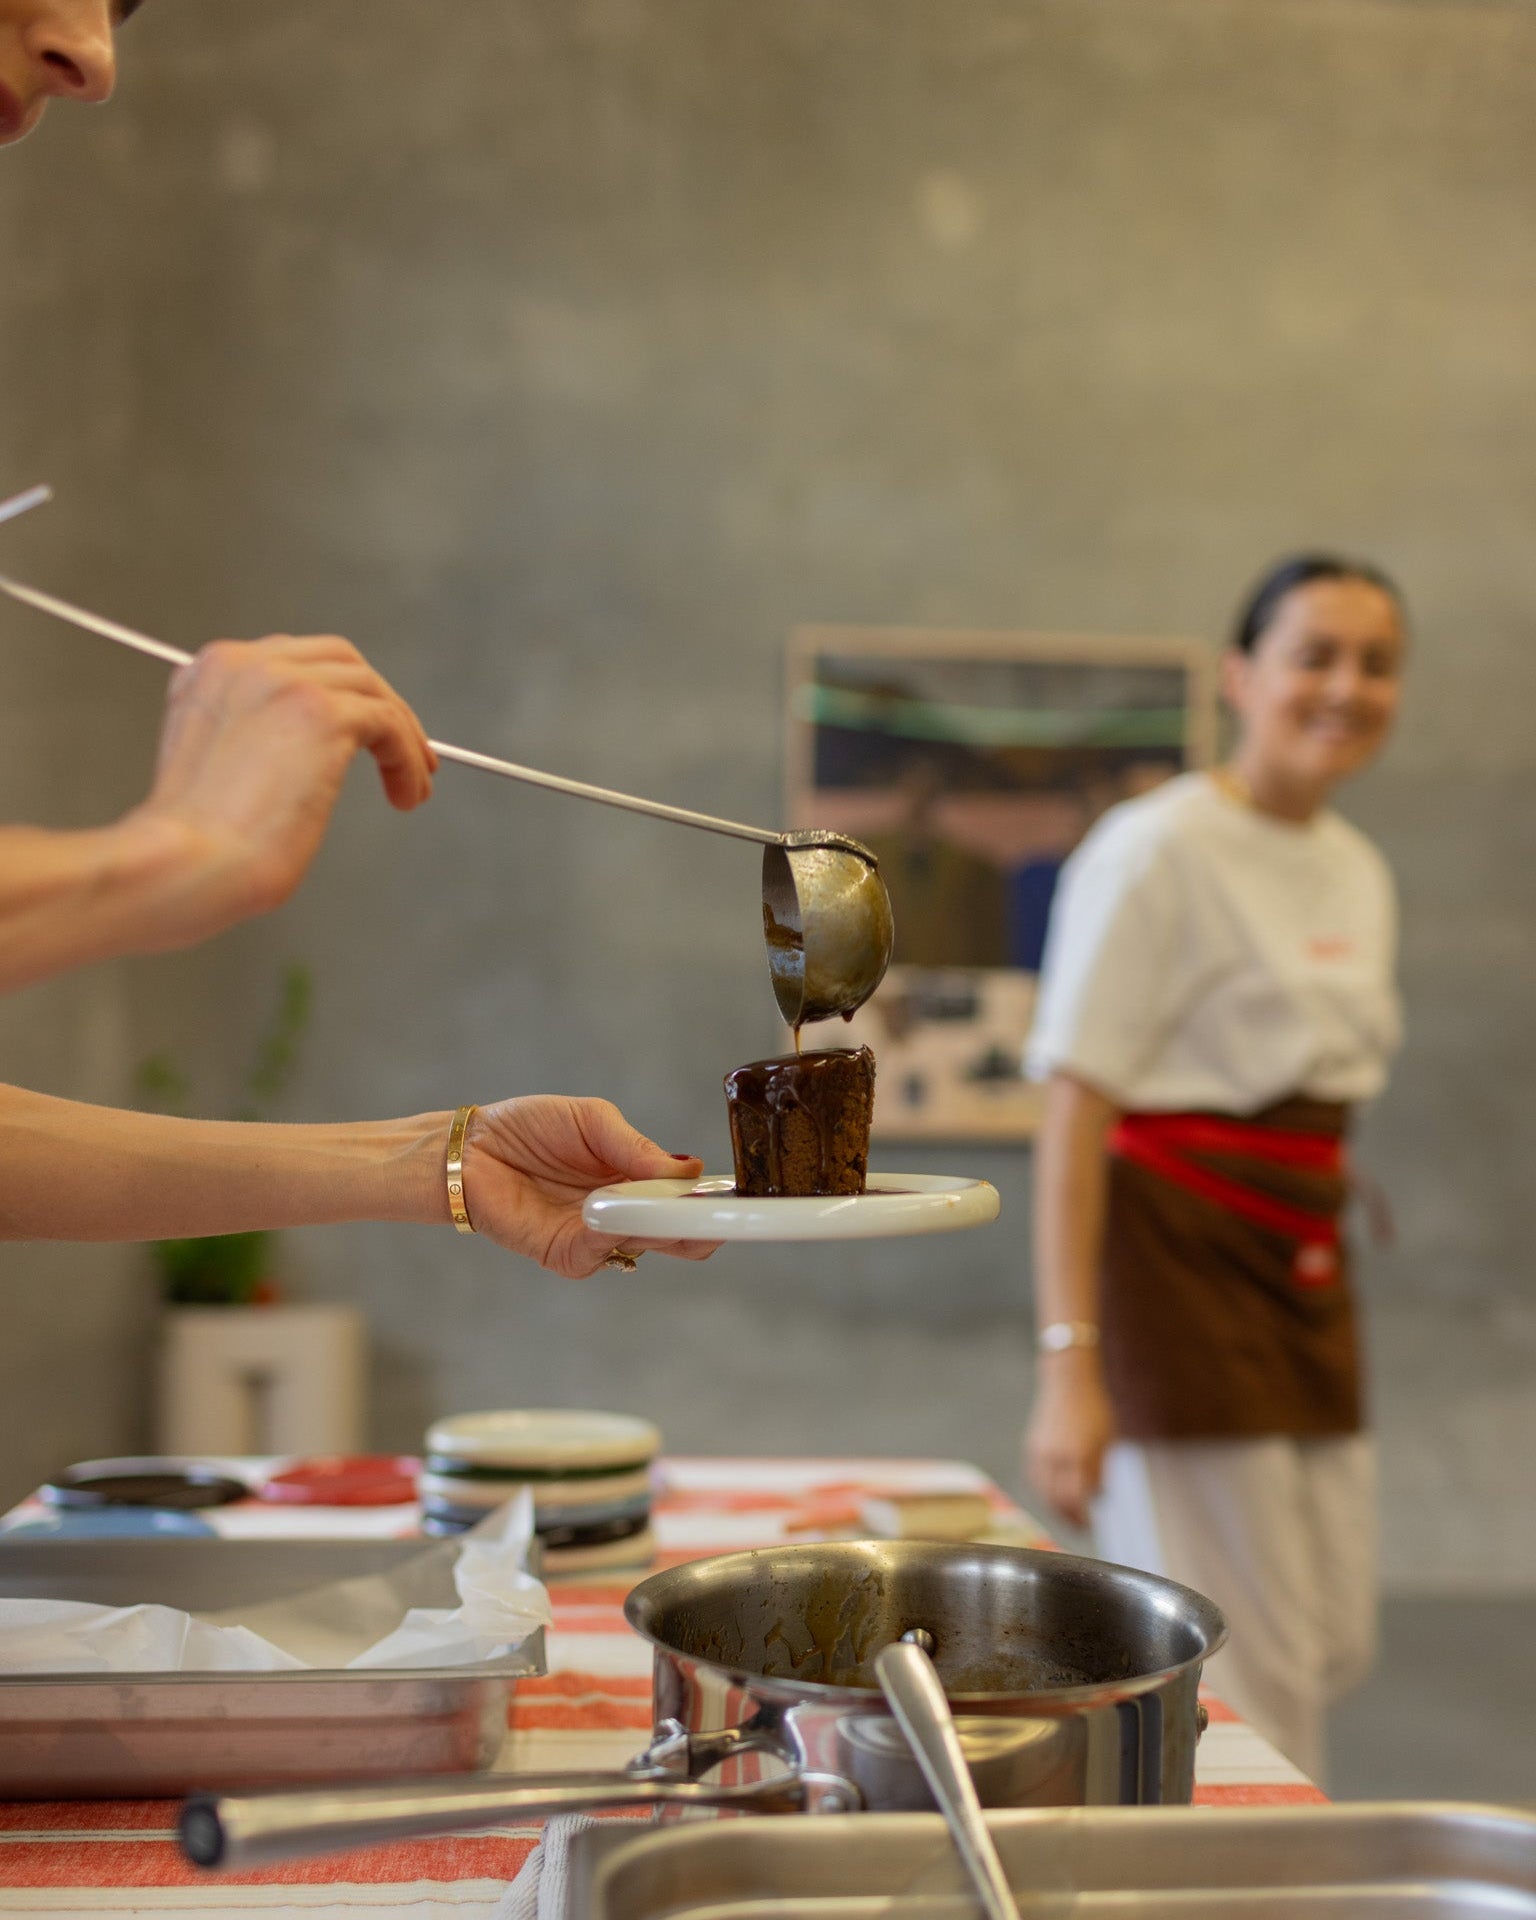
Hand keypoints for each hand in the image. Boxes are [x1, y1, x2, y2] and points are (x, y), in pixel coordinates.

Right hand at [131, 635, 436, 941]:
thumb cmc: (195, 845)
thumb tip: (310, 754)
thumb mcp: (216, 768)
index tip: (364, 732)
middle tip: (406, 752)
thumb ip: (253, 738)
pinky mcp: (322, 713)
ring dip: (403, 736)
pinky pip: (388, 722)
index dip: (338, 696)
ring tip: (415, 784)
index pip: (293, 661)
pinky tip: (406, 795)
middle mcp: (244, 664)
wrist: (186, 865)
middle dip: (379, 703)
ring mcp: (284, 682)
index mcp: (210, 672)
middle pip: (339, 661)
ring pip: (371, 689)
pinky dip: (407, 758)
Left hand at [462, 1096, 718, 1277]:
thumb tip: (689, 1170)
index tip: (733, 1193)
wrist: (473, 1148)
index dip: (715, 1200)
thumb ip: (637, 1147)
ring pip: (651, 1244)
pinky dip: (610, 1230)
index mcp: (640, 1180)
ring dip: (656, 1222)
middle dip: (702, 1222)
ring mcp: (600, 1238)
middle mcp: (627, 1214)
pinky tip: (604, 1207)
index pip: (691, 1201)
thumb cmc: (530, 1128)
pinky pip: (603, 1251)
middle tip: (706, 1205)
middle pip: (685, 1236)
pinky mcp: (568, 1254)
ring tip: (653, 1198)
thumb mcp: (593, 1121)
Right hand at [1024, 1352, 1115, 1529]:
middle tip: (1080, 1525)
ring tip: (1067, 1515)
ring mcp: (1042, 1451)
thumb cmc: (1095, 1409)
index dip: (1083, 1517)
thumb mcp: (1107, 1439)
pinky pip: (1035, 1478)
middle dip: (1069, 1517)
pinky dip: (1043, 1491)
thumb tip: (1099, 1496)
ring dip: (1054, 1508)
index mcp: (1081, 1455)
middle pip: (1058, 1500)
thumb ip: (1101, 1469)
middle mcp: (1059, 1456)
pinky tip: (1053, 1495)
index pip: (1078, 1498)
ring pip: (1043, 1492)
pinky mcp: (1032, 1446)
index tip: (1091, 1524)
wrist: (1069, 1382)